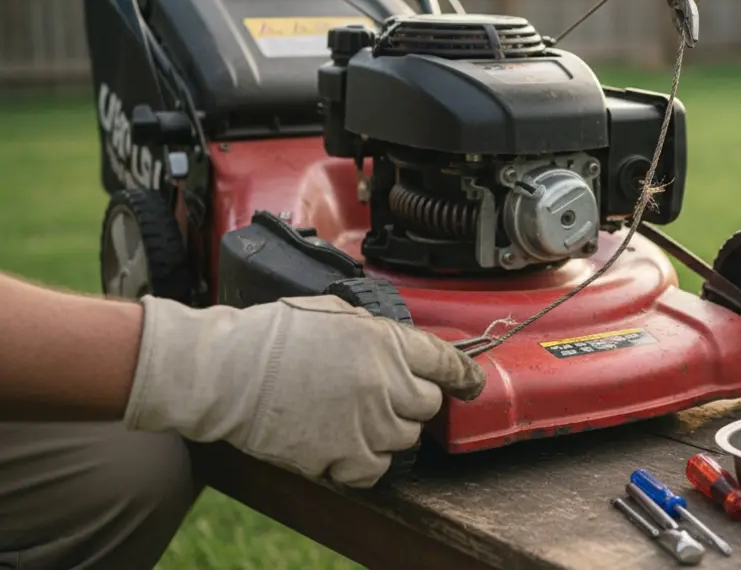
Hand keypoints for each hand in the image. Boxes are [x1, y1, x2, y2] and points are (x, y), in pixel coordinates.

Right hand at [123, 294, 484, 487]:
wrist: (227, 372)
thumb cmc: (273, 335)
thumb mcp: (337, 313)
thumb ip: (377, 332)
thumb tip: (400, 347)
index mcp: (386, 342)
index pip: (446, 361)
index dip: (463, 375)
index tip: (471, 384)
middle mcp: (384, 384)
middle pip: (428, 404)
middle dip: (413, 400)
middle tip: (386, 396)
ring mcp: (365, 424)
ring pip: (406, 439)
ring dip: (390, 431)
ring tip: (358, 418)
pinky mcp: (340, 456)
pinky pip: (376, 469)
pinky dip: (367, 462)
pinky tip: (347, 445)